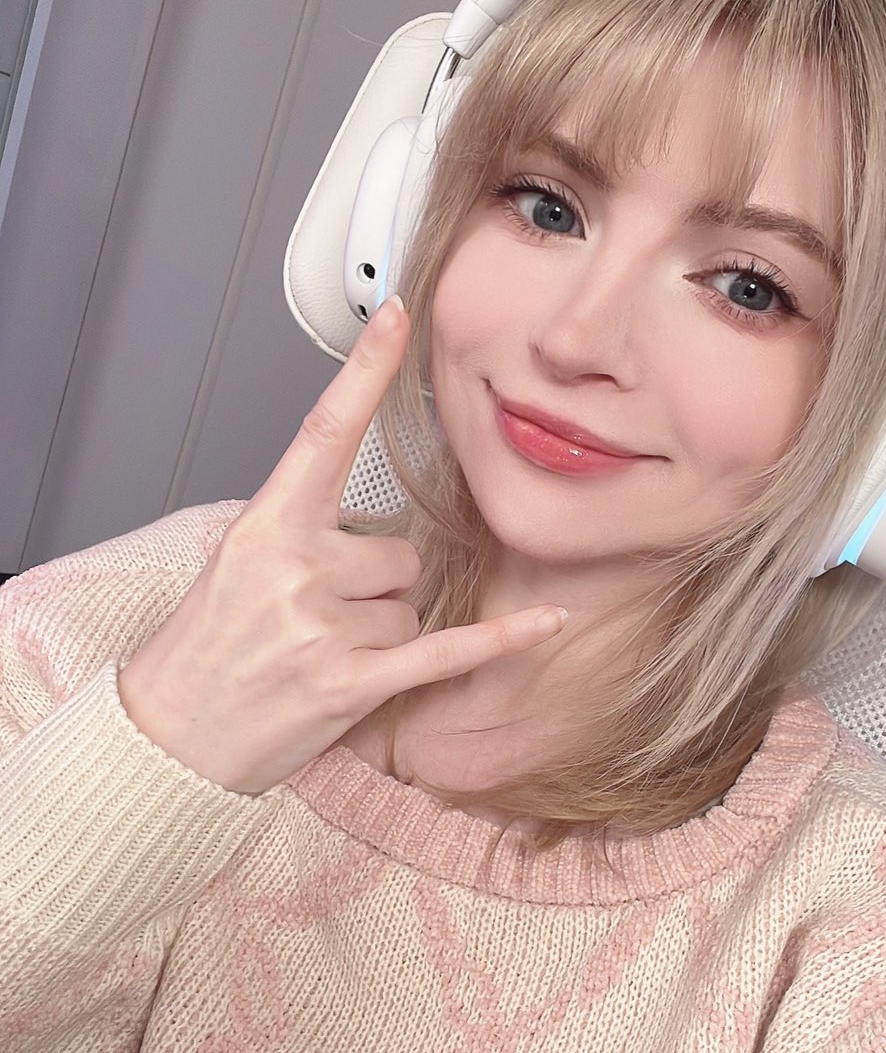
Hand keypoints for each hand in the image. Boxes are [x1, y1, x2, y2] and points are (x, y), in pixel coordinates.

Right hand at [117, 298, 566, 793]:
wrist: (170, 735)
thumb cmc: (206, 650)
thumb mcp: (236, 564)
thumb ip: (301, 528)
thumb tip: (373, 521)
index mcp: (266, 526)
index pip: (324, 433)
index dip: (364, 372)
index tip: (397, 318)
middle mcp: (297, 568)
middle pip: (395, 551)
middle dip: (371, 586)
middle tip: (312, 620)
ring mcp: (324, 627)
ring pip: (409, 605)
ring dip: (380, 634)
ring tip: (319, 656)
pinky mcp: (353, 683)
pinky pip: (447, 649)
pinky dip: (500, 640)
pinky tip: (548, 621)